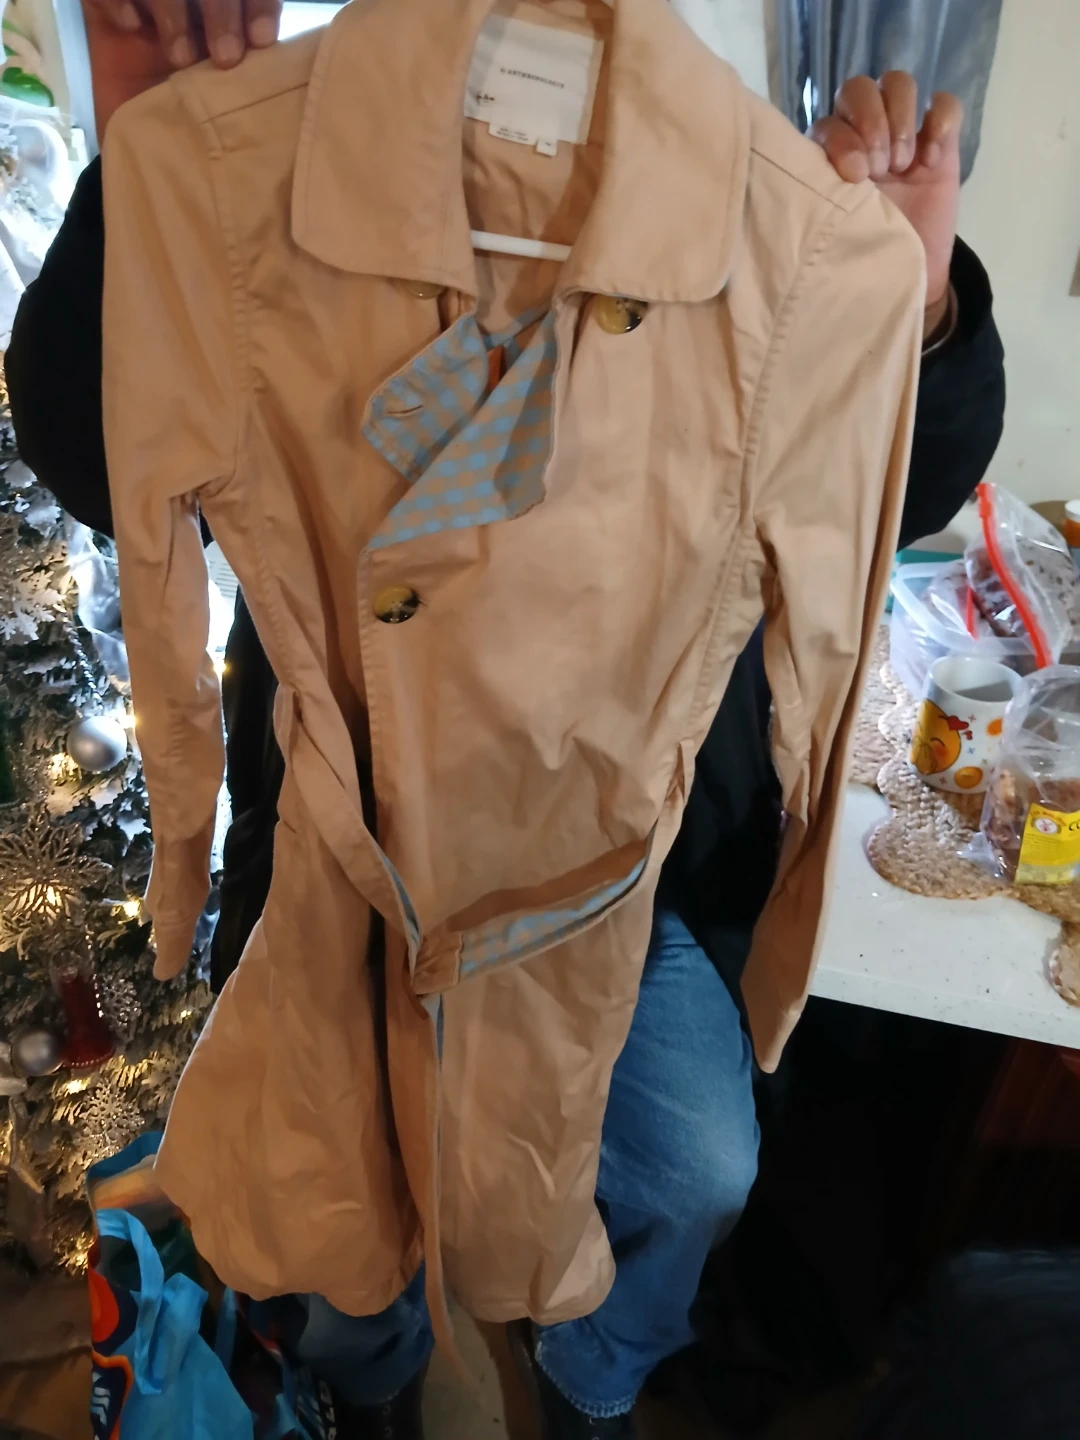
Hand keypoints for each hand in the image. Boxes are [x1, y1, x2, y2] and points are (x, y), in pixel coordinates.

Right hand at [82, 0, 280, 134]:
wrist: (139, 151)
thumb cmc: (193, 131)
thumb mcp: (225, 104)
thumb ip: (250, 79)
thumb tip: (279, 65)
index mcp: (226, 16)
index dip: (258, 6)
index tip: (262, 40)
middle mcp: (188, 4)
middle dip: (222, 10)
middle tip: (225, 56)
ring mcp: (146, 2)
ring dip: (173, 9)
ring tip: (179, 57)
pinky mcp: (102, 4)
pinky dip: (117, 0)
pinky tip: (131, 26)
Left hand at [811, 73, 961, 310]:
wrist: (909, 275)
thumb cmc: (863, 253)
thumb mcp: (836, 228)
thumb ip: (820, 198)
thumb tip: (802, 183)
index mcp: (830, 156)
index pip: (828, 119)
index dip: (843, 139)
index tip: (856, 177)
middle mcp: (861, 136)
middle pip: (859, 89)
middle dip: (871, 122)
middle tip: (881, 167)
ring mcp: (901, 133)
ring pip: (898, 83)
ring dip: (901, 118)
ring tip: (905, 164)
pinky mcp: (939, 138)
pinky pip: (943, 103)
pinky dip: (941, 122)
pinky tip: (933, 158)